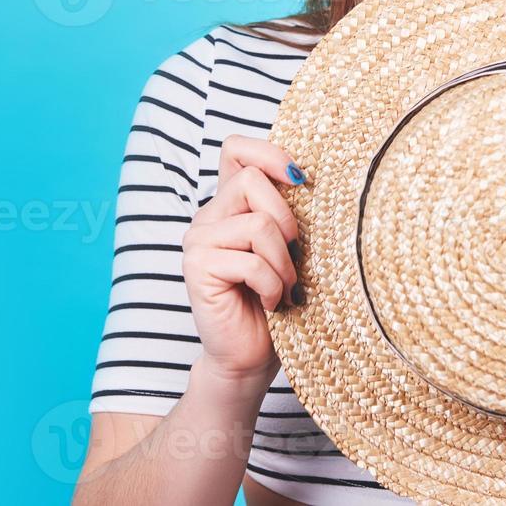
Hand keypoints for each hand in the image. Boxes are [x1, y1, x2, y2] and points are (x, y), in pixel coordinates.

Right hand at [181, 134, 306, 389]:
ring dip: (284, 264)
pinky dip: (272, 286)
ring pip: (258, 224)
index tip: (301, 180)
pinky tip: (271, 304)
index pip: (237, 148)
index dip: (269, 152)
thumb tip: (308, 177)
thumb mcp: (289, 247)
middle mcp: (208, 215)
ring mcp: (198, 240)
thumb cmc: (278, 300)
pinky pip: (251, 261)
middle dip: (287, 221)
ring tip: (284, 289)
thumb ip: (286, 211)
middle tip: (294, 259)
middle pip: (253, 181)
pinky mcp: (197, 266)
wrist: (251, 357)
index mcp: (229, 203)